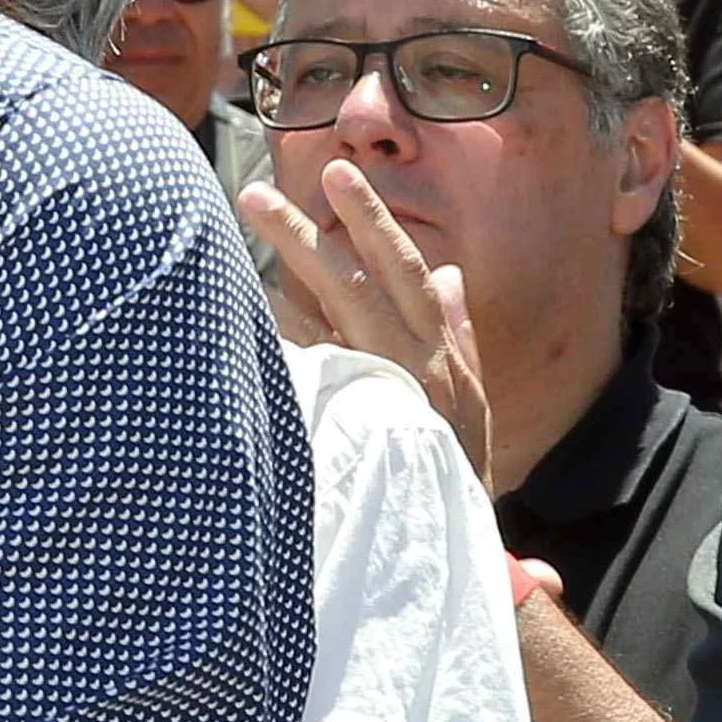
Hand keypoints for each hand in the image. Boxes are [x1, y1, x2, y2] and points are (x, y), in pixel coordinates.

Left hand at [242, 162, 496, 480]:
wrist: (456, 546)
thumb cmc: (458, 467)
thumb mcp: (473, 398)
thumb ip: (459, 333)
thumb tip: (450, 273)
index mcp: (441, 352)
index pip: (406, 269)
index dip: (372, 220)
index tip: (339, 174)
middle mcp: (416, 365)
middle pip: (366, 279)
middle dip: (318, 228)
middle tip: (263, 191)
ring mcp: (389, 394)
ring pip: (341, 312)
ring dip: (293, 263)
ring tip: (249, 225)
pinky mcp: (365, 427)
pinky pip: (319, 371)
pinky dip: (290, 334)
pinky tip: (256, 303)